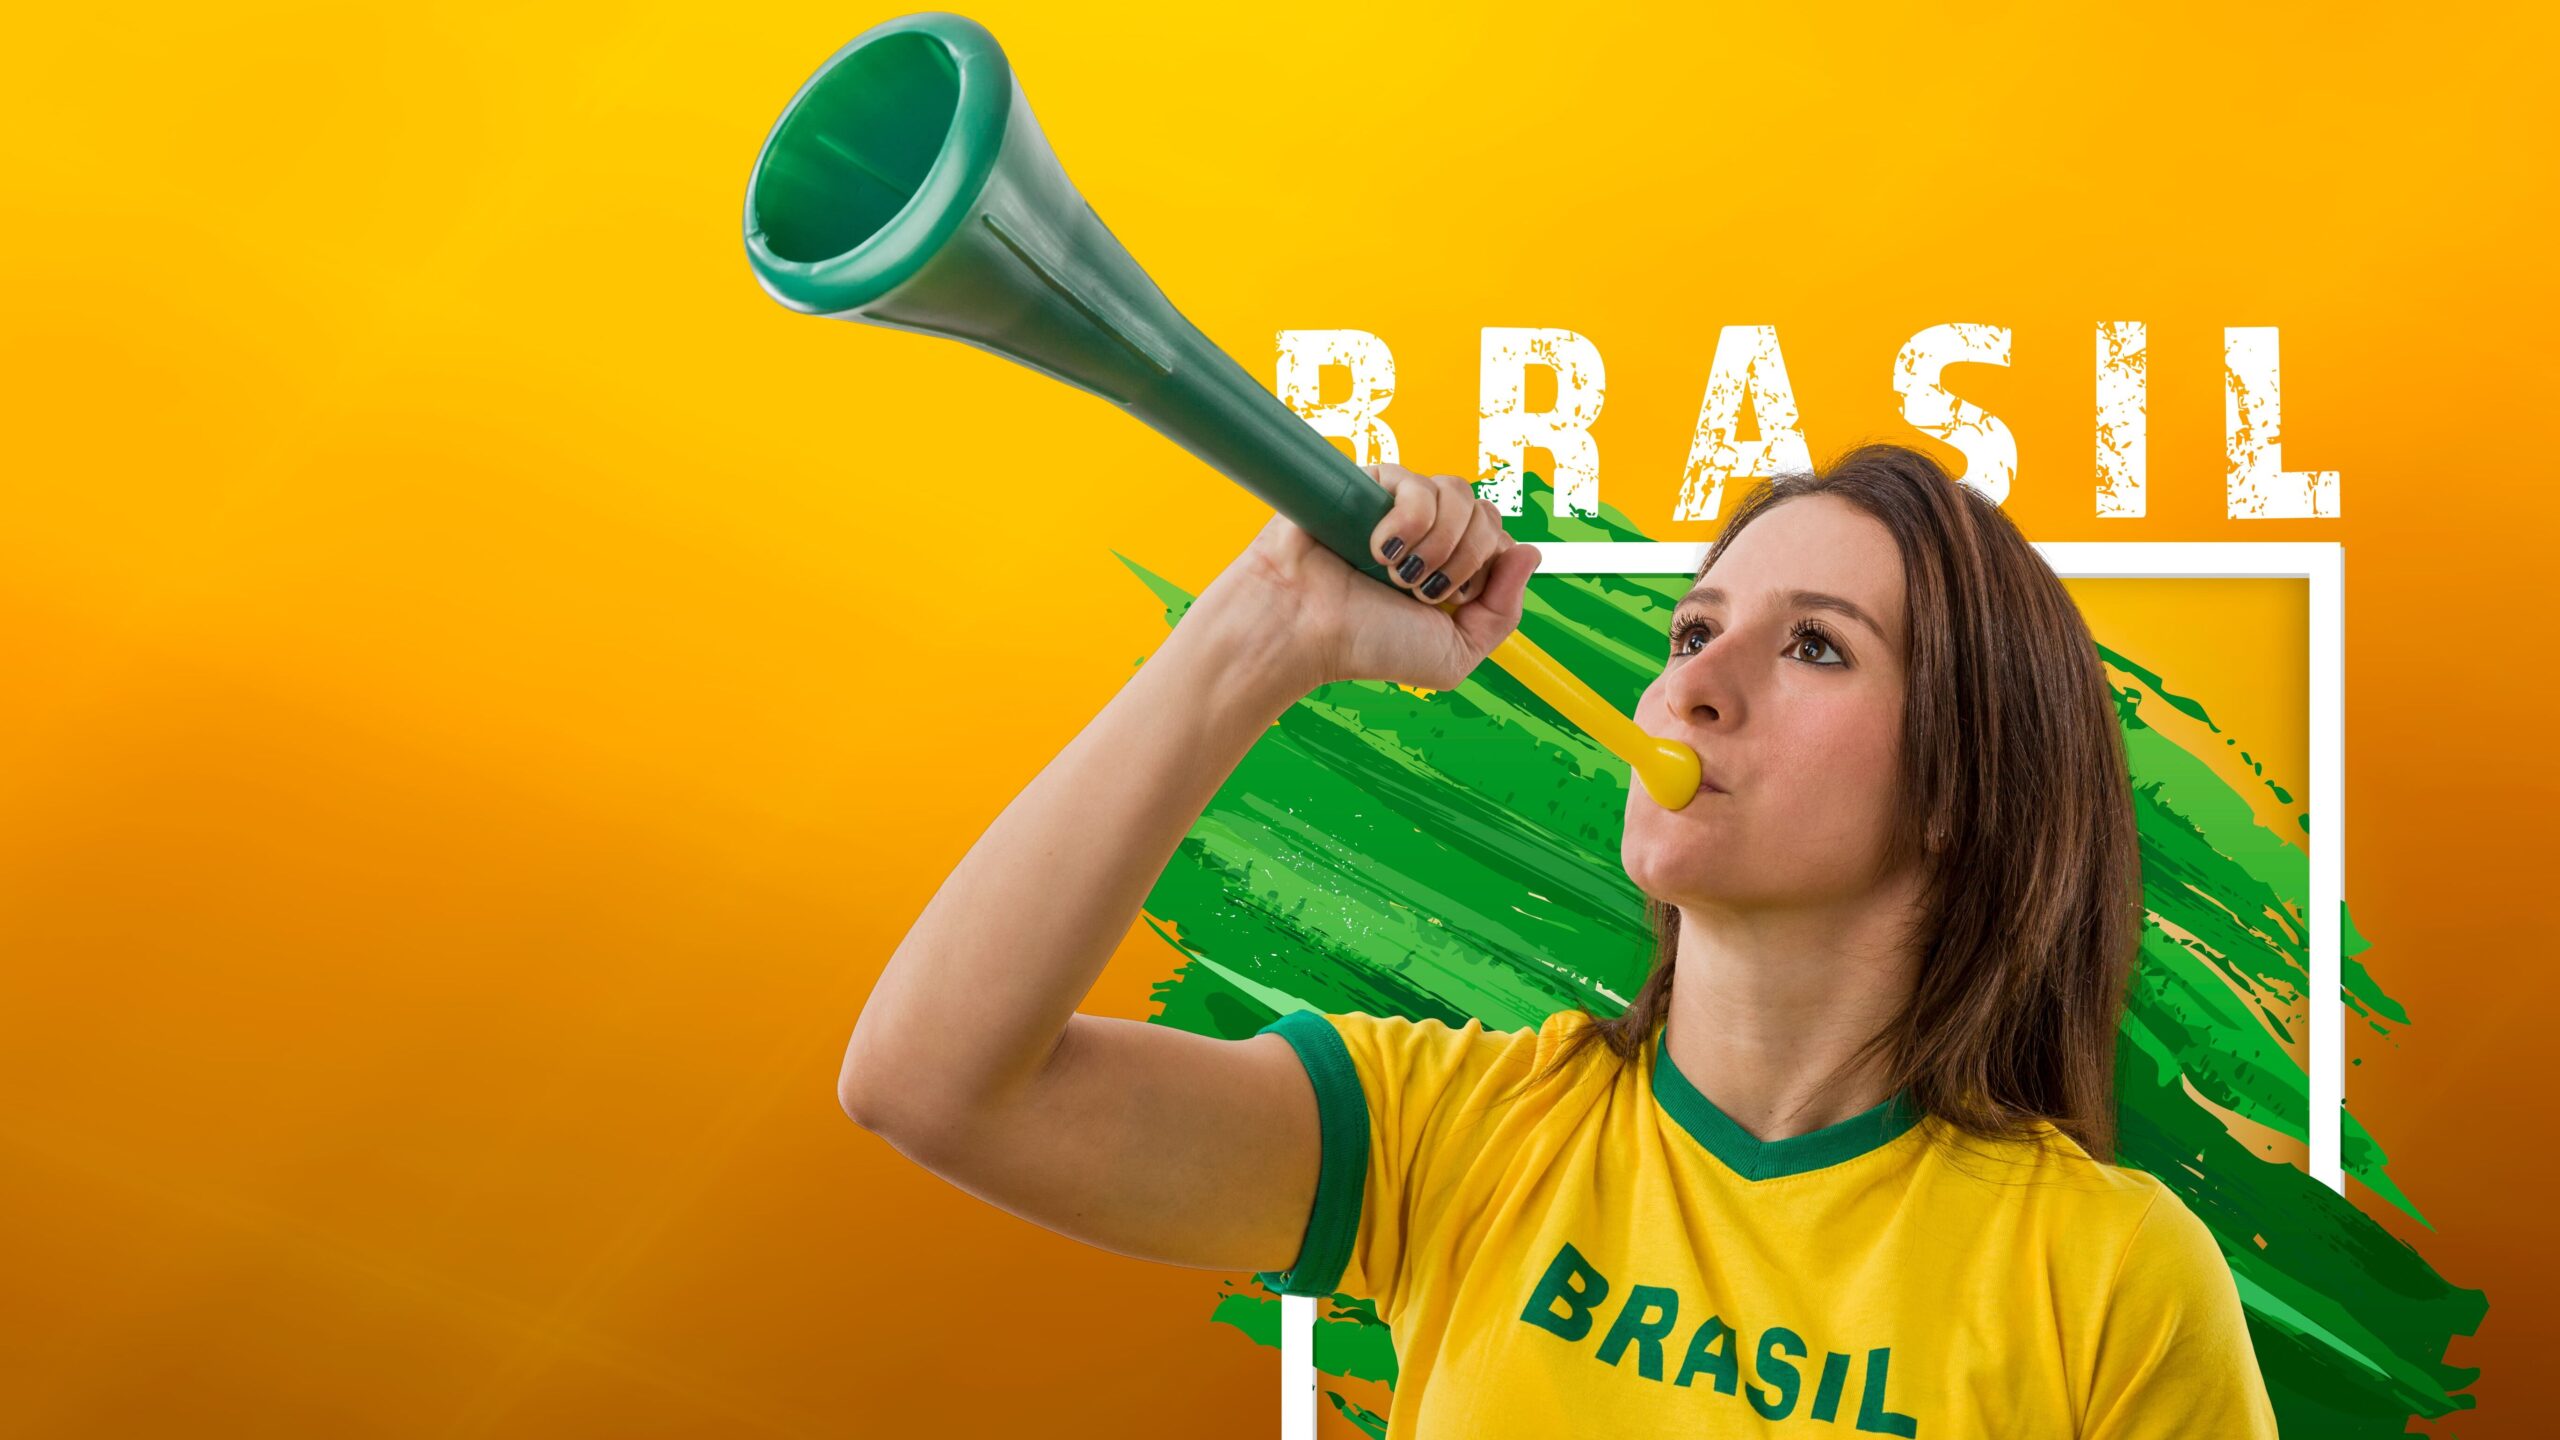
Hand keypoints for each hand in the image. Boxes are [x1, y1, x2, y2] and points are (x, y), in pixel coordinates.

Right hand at [1188, 464, 1542, 692]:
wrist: (1303, 628)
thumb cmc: (1365, 644)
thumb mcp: (1454, 653)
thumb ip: (1504, 613)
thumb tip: (1530, 553)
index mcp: (1454, 570)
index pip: (1502, 542)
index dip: (1487, 569)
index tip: (1451, 598)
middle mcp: (1432, 535)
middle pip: (1487, 515)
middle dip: (1461, 561)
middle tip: (1417, 590)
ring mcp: (1404, 507)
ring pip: (1460, 494)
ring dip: (1436, 544)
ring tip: (1395, 572)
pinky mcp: (1374, 484)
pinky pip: (1418, 483)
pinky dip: (1408, 521)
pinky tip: (1378, 546)